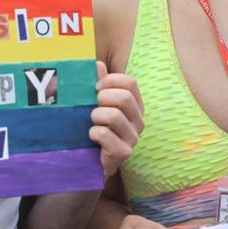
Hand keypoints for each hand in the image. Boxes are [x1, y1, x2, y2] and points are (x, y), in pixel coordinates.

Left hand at [89, 61, 143, 177]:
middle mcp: (139, 121)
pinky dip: (93, 133)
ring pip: (114, 116)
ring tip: (91, 123)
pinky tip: (91, 137)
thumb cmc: (93, 128)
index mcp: (135, 105)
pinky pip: (106, 135)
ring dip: (95, 116)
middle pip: (124, 97)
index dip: (109, 80)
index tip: (95, 88)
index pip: (130, 82)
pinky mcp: (123, 153)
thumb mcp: (94, 104)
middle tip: (92, 107)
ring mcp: (133, 138)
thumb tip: (97, 65)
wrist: (88, 163)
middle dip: (102, 98)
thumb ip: (97, 84)